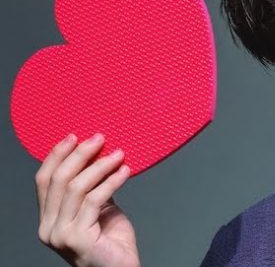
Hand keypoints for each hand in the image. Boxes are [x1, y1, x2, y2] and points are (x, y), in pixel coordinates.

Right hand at [35, 133, 139, 266]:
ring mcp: (61, 234)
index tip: (73, 136)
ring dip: (100, 166)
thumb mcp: (98, 210)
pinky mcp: (78, 238)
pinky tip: (125, 171)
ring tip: (119, 154)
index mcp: (48, 219)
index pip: (44, 181)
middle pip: (59, 180)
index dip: (56, 156)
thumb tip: (100, 156)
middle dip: (80, 154)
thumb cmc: (112, 242)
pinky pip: (94, 200)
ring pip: (76, 188)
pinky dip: (111, 181)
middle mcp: (48, 227)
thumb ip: (92, 189)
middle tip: (100, 138)